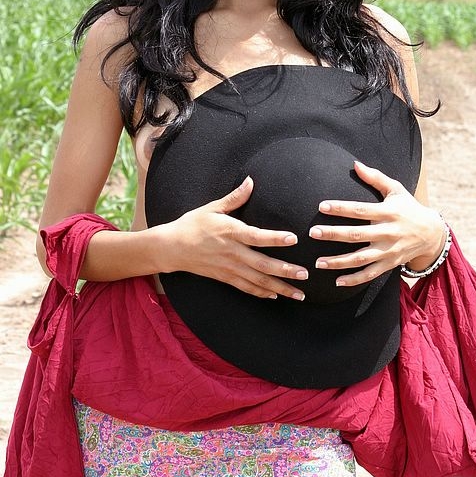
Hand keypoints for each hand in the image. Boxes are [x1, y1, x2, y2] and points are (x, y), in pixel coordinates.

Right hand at [156, 176, 307, 299]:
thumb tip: (251, 181)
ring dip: (280, 287)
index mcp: (230, 232)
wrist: (170, 248)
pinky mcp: (224, 278)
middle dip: (285, 270)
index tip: (293, 239)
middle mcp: (232, 252)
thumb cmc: (192, 224)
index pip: (257, 236)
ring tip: (299, 293)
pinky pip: (246, 288)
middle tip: (305, 274)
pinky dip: (262, 293)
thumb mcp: (212, 208)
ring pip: (258, 280)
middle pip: (263, 264)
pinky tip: (276, 295)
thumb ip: (235, 197)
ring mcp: (229, 268)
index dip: (275, 238)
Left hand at [309, 161, 445, 286]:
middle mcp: (388, 232)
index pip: (361, 210)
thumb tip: (355, 164)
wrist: (432, 233)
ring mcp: (389, 251)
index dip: (341, 208)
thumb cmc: (408, 207)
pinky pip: (370, 274)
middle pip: (357, 235)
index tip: (322, 206)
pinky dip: (354, 279)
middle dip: (334, 234)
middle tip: (313, 233)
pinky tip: (336, 281)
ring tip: (318, 262)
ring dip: (338, 262)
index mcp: (388, 212)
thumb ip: (375, 177)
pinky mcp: (390, 264)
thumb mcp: (396, 189)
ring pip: (361, 259)